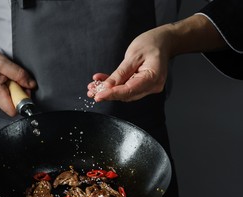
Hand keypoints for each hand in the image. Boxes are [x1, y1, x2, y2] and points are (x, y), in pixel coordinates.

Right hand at [0, 40, 36, 115]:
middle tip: (10, 79)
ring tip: (1, 77)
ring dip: (9, 90)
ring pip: (6, 101)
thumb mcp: (3, 63)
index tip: (22, 89)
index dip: (22, 100)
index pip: (15, 111)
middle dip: (16, 92)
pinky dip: (2, 90)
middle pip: (12, 105)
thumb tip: (31, 84)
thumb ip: (19, 75)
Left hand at [87, 14, 226, 102]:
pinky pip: (126, 89)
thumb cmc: (151, 44)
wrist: (163, 41)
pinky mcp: (142, 86)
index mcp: (153, 78)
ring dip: (108, 91)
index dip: (112, 94)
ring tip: (92, 87)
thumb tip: (107, 87)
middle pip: (126, 95)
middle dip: (107, 94)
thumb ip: (120, 73)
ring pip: (124, 94)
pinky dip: (113, 86)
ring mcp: (148, 88)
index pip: (129, 90)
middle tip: (91, 92)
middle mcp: (152, 86)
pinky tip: (101, 81)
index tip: (98, 96)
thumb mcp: (133, 56)